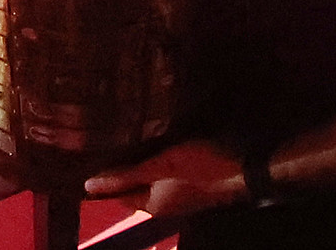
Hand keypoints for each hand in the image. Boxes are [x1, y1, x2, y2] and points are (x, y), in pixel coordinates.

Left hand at [84, 139, 245, 218]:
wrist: (246, 166)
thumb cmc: (201, 166)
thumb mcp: (161, 166)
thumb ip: (127, 175)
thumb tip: (88, 186)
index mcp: (152, 204)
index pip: (117, 193)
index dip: (103, 176)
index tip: (89, 152)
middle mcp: (164, 202)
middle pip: (134, 183)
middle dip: (122, 164)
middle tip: (105, 136)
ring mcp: (179, 192)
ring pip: (150, 175)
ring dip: (140, 158)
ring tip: (126, 130)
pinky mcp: (192, 179)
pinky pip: (165, 169)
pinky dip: (157, 156)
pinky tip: (156, 136)